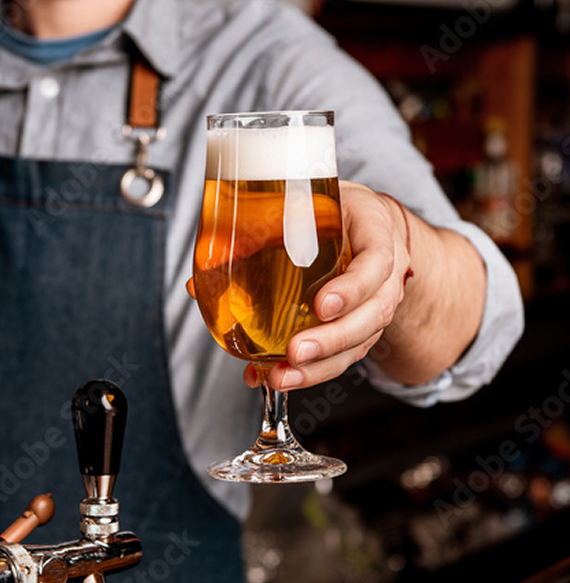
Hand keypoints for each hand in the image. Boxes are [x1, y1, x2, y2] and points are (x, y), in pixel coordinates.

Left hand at [244, 181, 412, 391]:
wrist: (361, 223)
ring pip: (361, 343)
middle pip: (374, 314)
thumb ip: (253, 233)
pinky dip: (310, 372)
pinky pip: (342, 356)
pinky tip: (275, 378)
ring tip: (282, 377)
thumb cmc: (328, 211)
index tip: (322, 305)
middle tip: (296, 351)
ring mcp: (376, 304)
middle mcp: (385, 273)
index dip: (353, 287)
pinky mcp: (360, 329)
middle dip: (334, 339)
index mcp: (374, 230)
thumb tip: (198, 281)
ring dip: (320, 366)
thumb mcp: (299, 203)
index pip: (377, 260)